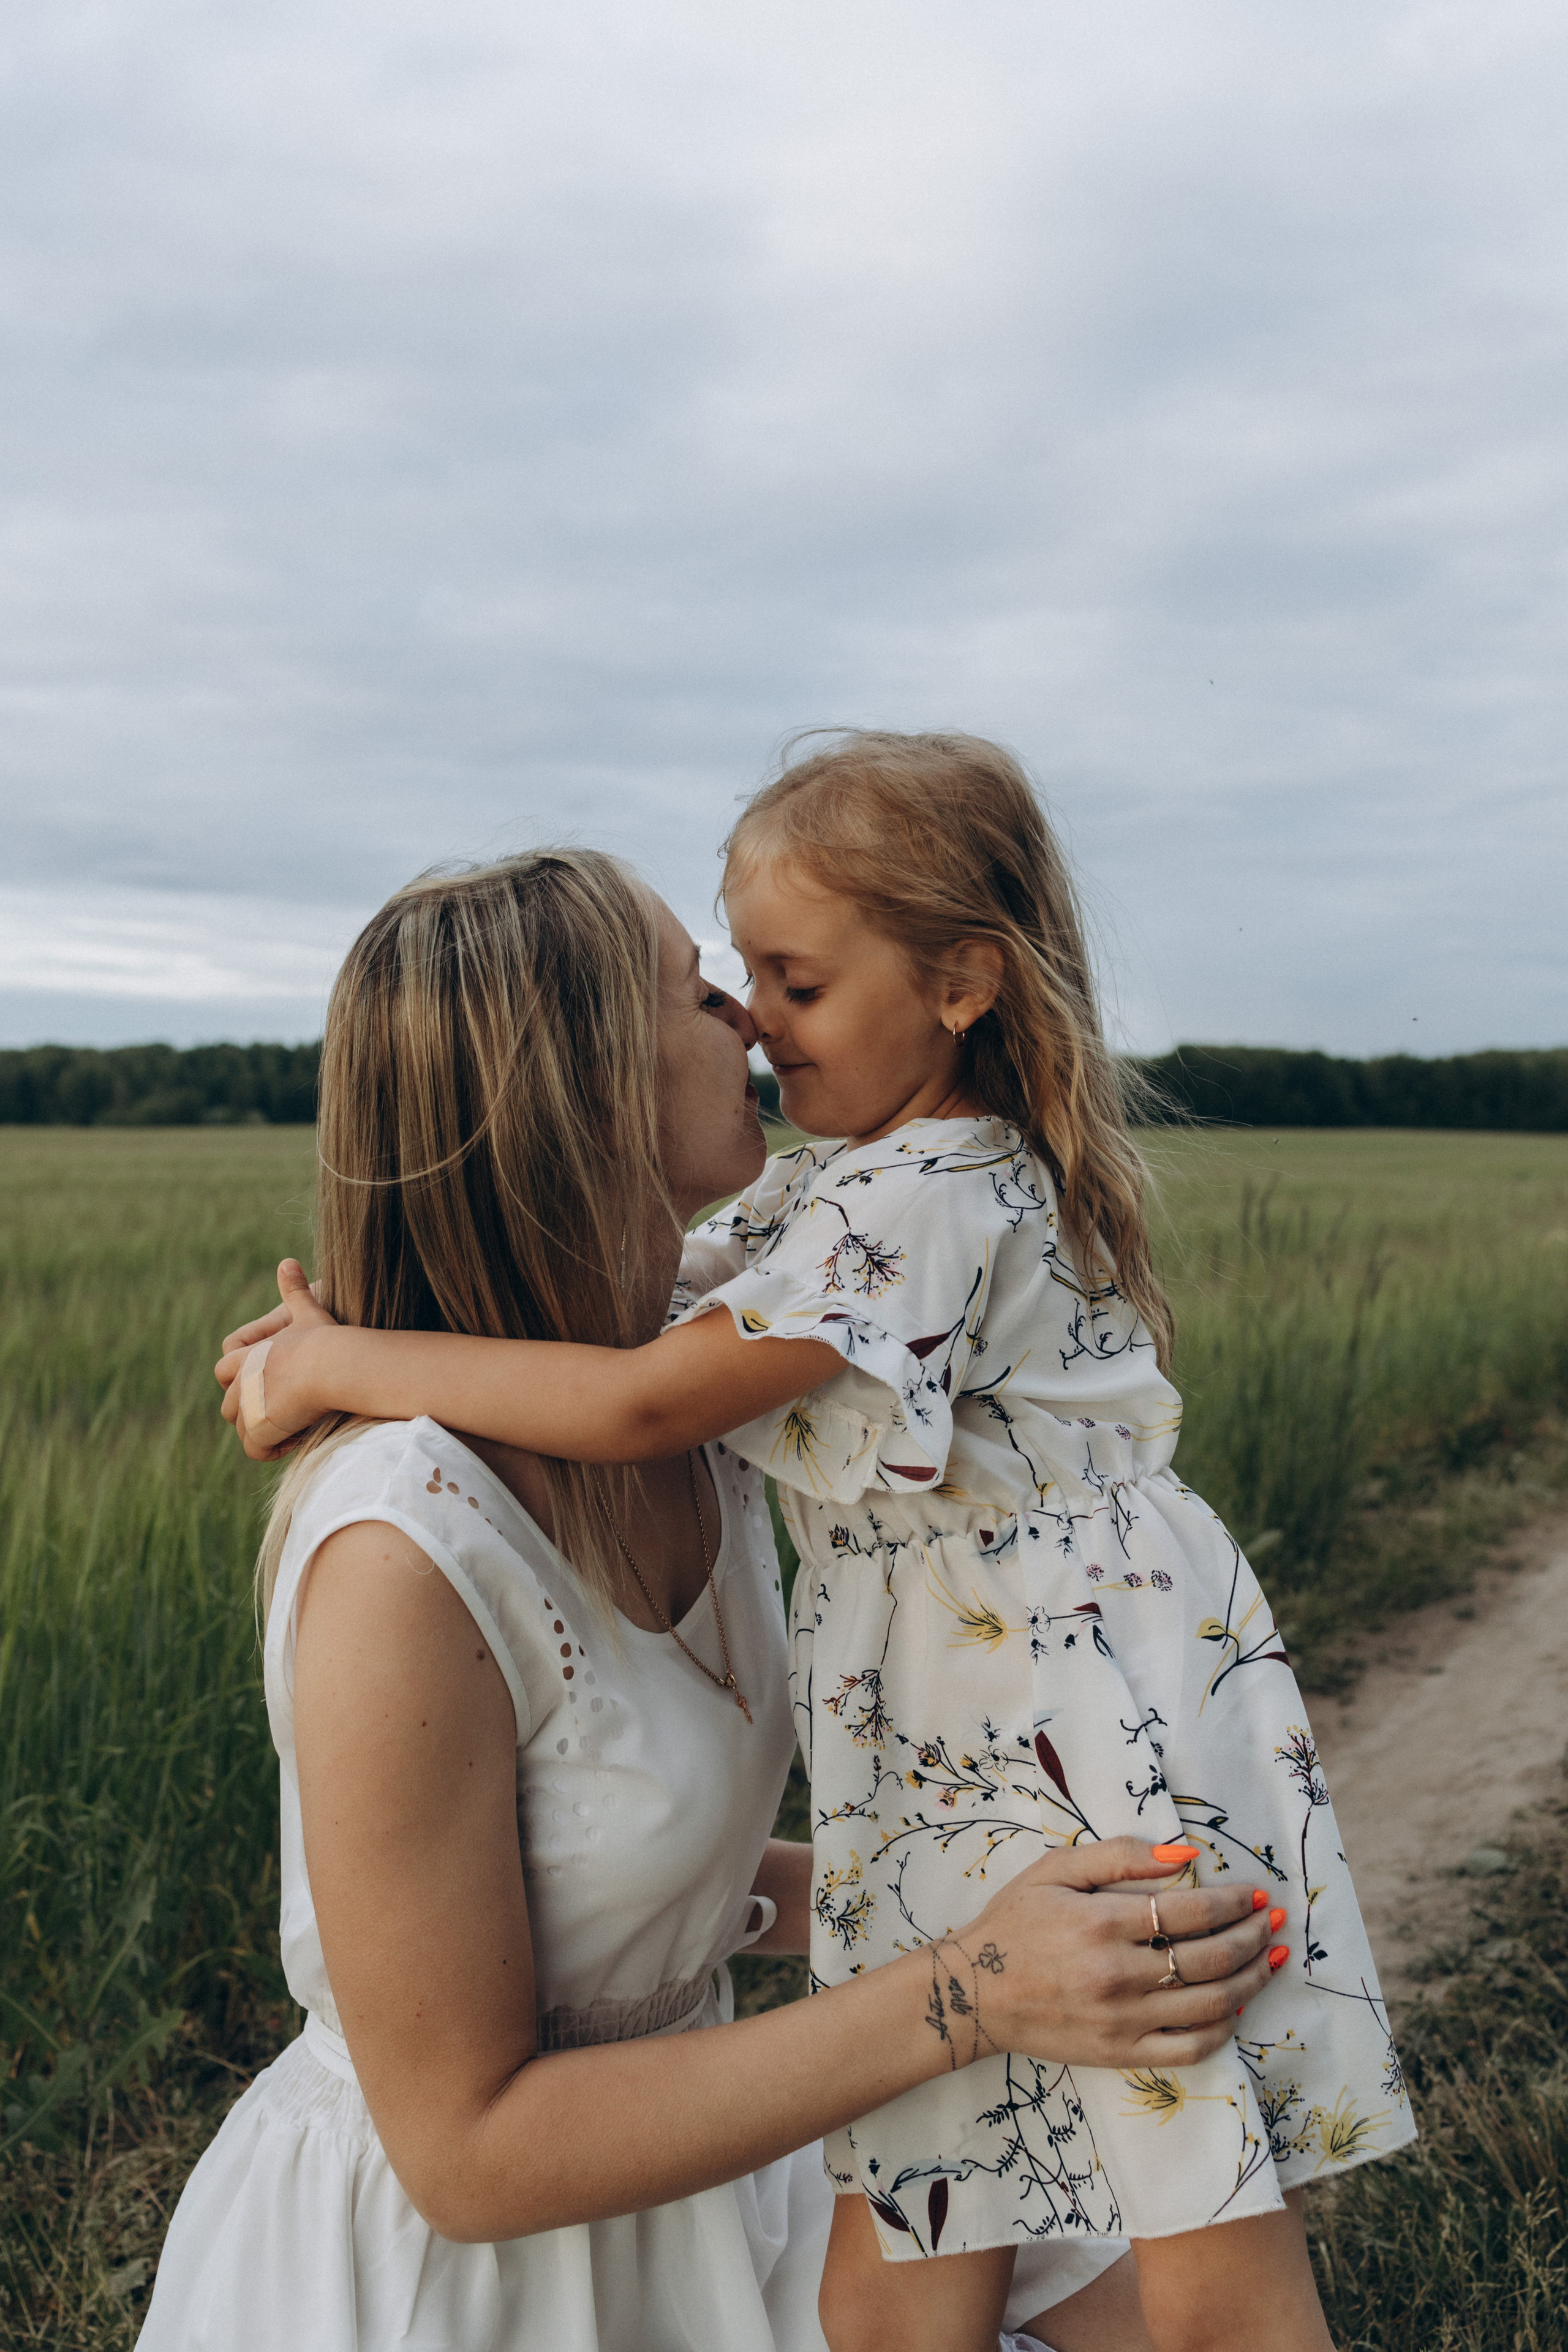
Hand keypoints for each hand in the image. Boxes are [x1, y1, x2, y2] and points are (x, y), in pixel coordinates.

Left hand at [216, 1259, 338, 1459]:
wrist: (333, 1364)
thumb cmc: (325, 1339)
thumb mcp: (308, 1312)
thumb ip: (295, 1291)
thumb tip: (288, 1262)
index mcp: (248, 1356)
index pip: (223, 1370)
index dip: (238, 1381)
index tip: (267, 1387)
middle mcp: (242, 1382)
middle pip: (228, 1406)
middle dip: (249, 1413)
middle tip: (282, 1413)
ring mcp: (249, 1407)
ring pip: (242, 1431)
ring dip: (263, 1434)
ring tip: (293, 1428)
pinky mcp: (260, 1427)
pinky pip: (255, 1449)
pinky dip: (271, 1450)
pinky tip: (295, 1439)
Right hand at [926, 1839, 1275, 2073]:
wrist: (975, 1993)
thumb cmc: (1015, 1922)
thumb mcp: (1056, 1870)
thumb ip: (1119, 1856)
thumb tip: (1184, 1856)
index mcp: (1103, 1923)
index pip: (1192, 1911)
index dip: (1234, 1903)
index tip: (1255, 1895)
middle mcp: (1118, 1974)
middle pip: (1211, 1959)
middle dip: (1252, 1938)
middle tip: (1271, 1922)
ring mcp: (1123, 2020)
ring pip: (1211, 2005)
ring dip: (1251, 1981)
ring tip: (1269, 1960)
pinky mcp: (1121, 2055)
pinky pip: (1190, 2048)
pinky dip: (1223, 2029)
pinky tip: (1236, 2007)